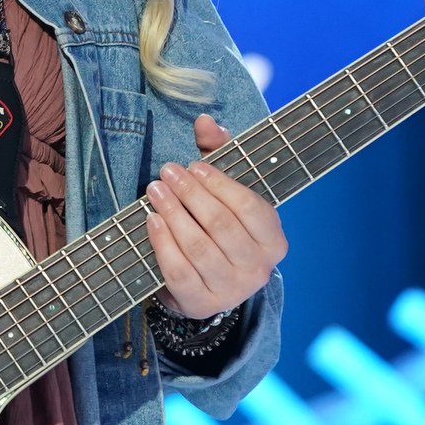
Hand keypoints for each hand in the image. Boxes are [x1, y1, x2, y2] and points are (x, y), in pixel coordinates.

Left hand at [142, 114, 285, 318]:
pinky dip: (162, 244)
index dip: (220, 185)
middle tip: (167, 172)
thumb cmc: (219, 227)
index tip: (194, 165)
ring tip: (154, 191)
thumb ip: (218, 154)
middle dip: (190, 194)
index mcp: (274, 241)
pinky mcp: (201, 303)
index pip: (250, 208)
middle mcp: (258, 268)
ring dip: (173, 215)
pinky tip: (151, 221)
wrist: (207, 283)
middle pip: (221, 226)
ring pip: (198, 248)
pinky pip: (179, 271)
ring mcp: (231, 290)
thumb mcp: (224, 191)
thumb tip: (205, 121)